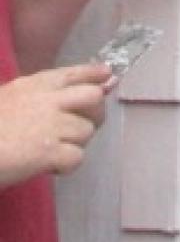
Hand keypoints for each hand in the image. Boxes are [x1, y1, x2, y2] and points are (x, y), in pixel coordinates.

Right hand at [0, 66, 108, 186]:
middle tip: (79, 128)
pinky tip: (50, 167)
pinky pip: (76, 158)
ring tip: (52, 153)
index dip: (94, 76)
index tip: (106, 77)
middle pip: (94, 98)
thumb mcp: (11, 97)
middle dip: (94, 113)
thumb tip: (75, 91)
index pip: (77, 73)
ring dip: (74, 144)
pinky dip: (67, 165)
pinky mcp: (49, 152)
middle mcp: (50, 100)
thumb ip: (40, 93)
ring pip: (86, 132)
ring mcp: (51, 125)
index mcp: (37, 84)